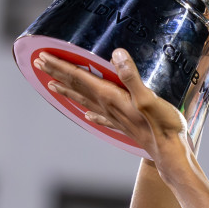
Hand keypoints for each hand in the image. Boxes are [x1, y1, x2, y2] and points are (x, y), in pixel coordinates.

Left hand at [36, 48, 192, 172]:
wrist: (170, 153)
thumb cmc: (162, 126)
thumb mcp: (148, 97)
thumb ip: (131, 76)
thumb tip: (116, 54)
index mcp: (110, 96)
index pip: (79, 77)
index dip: (60, 66)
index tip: (42, 56)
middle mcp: (107, 106)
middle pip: (76, 87)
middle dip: (57, 73)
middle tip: (38, 63)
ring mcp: (114, 117)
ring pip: (84, 101)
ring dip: (67, 91)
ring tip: (51, 85)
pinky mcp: (124, 124)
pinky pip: (100, 116)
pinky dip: (90, 113)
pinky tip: (86, 114)